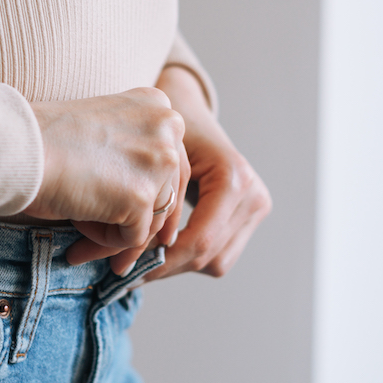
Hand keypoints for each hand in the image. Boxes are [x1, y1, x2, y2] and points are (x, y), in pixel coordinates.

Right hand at [24, 88, 188, 274]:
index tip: (124, 213)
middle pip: (167, 193)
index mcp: (157, 105)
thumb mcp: (102, 131)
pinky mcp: (143, 196)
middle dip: (136, 223)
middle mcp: (168, 126)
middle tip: (112, 246)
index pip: (169, 162)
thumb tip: (153, 204)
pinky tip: (76, 235)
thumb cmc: (42, 141)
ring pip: (153, 220)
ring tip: (81, 243)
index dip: (146, 194)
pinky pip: (133, 238)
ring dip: (116, 236)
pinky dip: (105, 243)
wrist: (16, 148)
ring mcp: (159, 160)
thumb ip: (133, 152)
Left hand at [144, 67, 270, 279]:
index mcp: (233, 179)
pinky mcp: (252, 216)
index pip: (200, 240)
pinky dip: (190, 257)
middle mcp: (254, 196)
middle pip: (209, 256)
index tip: (125, 272)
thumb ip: (151, 206)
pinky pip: (221, 254)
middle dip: (166, 268)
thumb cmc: (165, 128)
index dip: (162, 263)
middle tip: (128, 273)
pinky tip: (162, 251)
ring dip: (178, 266)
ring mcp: (257, 207)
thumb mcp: (157, 161)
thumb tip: (126, 255)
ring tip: (142, 264)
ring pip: (216, 263)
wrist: (188, 109)